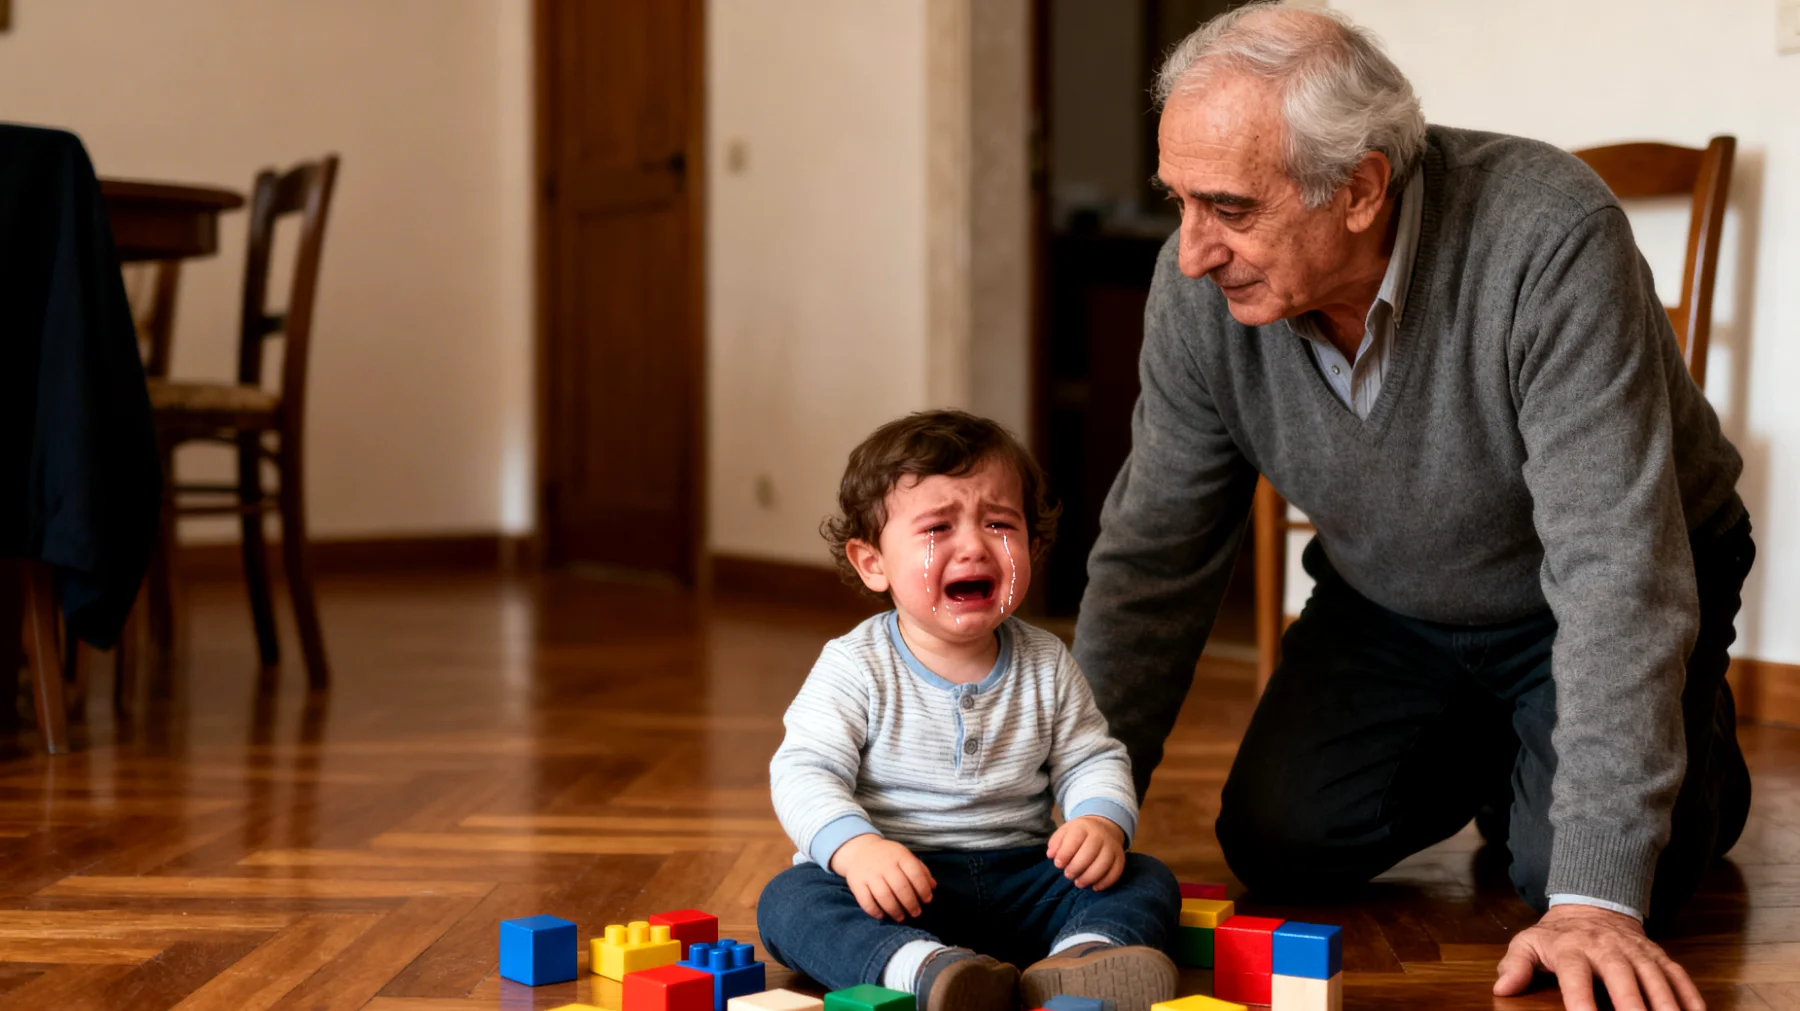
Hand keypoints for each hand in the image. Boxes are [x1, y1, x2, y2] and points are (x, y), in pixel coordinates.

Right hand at [829, 834, 935, 921]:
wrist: (860, 849)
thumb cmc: (889, 857)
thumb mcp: (906, 857)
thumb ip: (921, 870)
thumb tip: (933, 887)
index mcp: (900, 856)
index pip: (915, 873)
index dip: (923, 889)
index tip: (927, 900)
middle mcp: (884, 864)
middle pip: (900, 887)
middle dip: (911, 904)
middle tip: (916, 913)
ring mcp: (869, 874)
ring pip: (884, 896)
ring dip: (895, 910)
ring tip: (901, 917)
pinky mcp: (856, 883)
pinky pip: (866, 901)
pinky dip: (875, 911)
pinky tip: (883, 915)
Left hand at [1047, 815, 1126, 890]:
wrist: (1104, 827)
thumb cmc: (1079, 833)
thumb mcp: (1065, 831)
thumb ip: (1056, 842)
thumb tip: (1051, 855)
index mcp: (1083, 827)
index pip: (1074, 840)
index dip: (1065, 854)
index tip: (1058, 864)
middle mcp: (1100, 835)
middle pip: (1089, 853)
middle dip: (1076, 867)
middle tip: (1068, 875)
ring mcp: (1112, 846)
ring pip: (1104, 863)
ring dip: (1090, 877)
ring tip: (1079, 883)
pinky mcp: (1120, 857)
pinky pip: (1116, 871)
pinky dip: (1105, 882)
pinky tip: (1094, 887)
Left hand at [1494, 904, 1704, 1010]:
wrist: (1591, 904)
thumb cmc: (1557, 936)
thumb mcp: (1528, 943)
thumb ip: (1515, 965)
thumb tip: (1502, 988)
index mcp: (1572, 948)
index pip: (1576, 976)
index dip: (1581, 1000)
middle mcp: (1607, 948)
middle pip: (1622, 978)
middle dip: (1633, 1006)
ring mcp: (1636, 951)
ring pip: (1655, 978)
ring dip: (1666, 1004)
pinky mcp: (1658, 955)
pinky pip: (1678, 976)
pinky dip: (1691, 996)